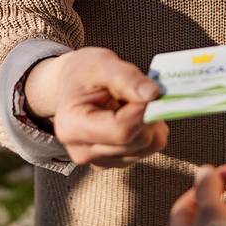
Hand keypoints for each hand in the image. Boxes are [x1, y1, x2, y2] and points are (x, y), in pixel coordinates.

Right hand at [24, 46, 168, 168]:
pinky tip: (132, 115)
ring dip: (151, 123)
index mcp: (72, 126)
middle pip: (136, 141)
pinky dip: (148, 131)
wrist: (72, 84)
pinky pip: (147, 151)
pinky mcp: (113, 162)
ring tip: (134, 102)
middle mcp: (82, 151)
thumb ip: (127, 78)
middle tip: (144, 92)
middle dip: (149, 115)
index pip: (121, 130)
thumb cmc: (84, 72)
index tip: (153, 91)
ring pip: (147, 148)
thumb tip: (153, 95)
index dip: (144, 111)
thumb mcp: (102, 63)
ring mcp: (99, 161)